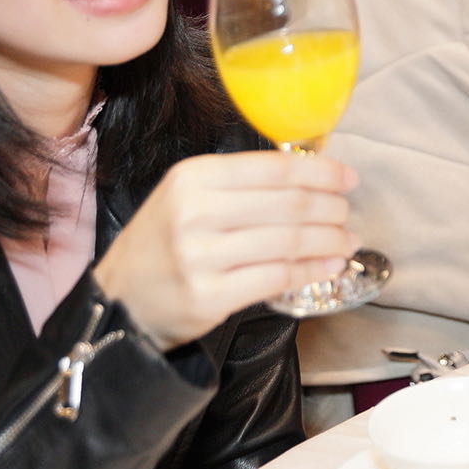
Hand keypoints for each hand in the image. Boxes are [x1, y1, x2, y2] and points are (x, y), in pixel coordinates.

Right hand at [92, 150, 358, 352]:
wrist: (120, 301)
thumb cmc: (165, 243)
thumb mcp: (189, 196)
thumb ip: (241, 183)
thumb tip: (312, 174)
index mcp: (193, 177)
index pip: (274, 168)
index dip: (320, 172)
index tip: (348, 178)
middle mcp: (195, 212)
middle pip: (287, 204)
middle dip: (330, 208)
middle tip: (347, 213)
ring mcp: (200, 256)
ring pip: (288, 241)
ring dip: (328, 240)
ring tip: (346, 241)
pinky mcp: (209, 296)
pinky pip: (277, 278)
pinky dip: (311, 271)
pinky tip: (329, 267)